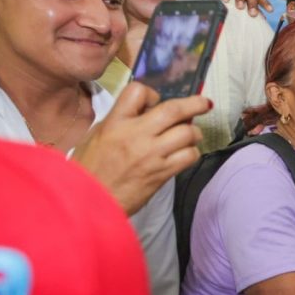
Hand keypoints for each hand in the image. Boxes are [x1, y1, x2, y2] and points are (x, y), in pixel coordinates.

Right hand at [72, 83, 208, 215]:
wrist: (90, 203)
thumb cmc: (90, 169)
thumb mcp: (97, 135)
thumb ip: (121, 120)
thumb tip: (147, 111)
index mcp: (115, 122)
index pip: (138, 91)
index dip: (152, 94)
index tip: (155, 102)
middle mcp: (136, 135)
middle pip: (173, 110)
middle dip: (194, 104)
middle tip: (204, 103)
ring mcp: (151, 154)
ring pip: (187, 133)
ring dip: (194, 132)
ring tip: (189, 136)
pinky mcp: (162, 173)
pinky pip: (189, 156)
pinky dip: (192, 152)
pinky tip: (185, 154)